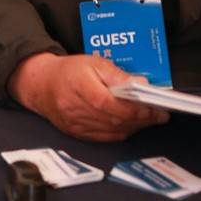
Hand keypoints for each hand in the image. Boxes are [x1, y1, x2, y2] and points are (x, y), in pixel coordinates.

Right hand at [8, 52, 166, 142]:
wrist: (41, 85)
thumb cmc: (68, 71)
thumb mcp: (93, 62)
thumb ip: (117, 75)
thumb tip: (140, 84)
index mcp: (79, 87)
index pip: (110, 104)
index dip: (134, 108)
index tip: (154, 108)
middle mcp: (75, 109)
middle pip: (114, 119)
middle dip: (141, 119)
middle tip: (159, 115)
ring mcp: (75, 124)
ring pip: (111, 131)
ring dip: (134, 127)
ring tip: (149, 119)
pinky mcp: (76, 133)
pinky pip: (104, 137)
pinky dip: (121, 132)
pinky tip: (131, 125)